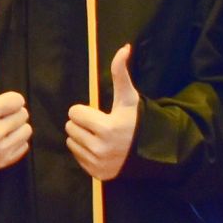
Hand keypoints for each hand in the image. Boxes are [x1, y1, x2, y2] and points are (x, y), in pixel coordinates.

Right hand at [0, 31, 33, 169]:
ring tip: (0, 127)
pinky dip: (16, 142)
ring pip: (27, 131)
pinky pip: (25, 146)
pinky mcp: (3, 162)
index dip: (8, 99)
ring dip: (16, 127)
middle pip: (24, 115)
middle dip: (12, 113)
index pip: (18, 100)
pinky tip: (1, 140)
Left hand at [62, 45, 145, 183]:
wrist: (152, 152)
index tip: (99, 113)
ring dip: (81, 137)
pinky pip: (77, 158)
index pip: (74, 113)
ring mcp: (98, 164)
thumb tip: (124, 48)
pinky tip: (100, 149)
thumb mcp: (128, 97)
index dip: (85, 110)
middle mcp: (101, 148)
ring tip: (99, 136)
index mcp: (107, 128)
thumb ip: (120, 73)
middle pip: (70, 128)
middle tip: (99, 125)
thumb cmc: (137, 120)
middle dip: (82, 124)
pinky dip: (85, 152)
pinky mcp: (97, 174)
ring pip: (71, 142)